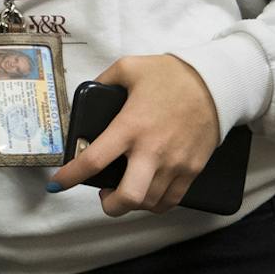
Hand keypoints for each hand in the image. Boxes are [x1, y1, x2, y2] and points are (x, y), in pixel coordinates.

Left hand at [49, 54, 221, 215]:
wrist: (216, 84)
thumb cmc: (170, 74)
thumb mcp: (128, 67)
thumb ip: (104, 80)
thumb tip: (89, 92)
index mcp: (130, 126)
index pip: (94, 160)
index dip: (71, 176)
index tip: (57, 183)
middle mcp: (152, 151)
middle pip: (128, 196)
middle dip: (110, 205)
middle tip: (104, 196)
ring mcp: (175, 164)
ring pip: (150, 203)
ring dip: (133, 204)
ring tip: (125, 192)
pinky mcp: (193, 170)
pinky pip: (172, 200)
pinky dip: (156, 204)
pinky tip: (148, 194)